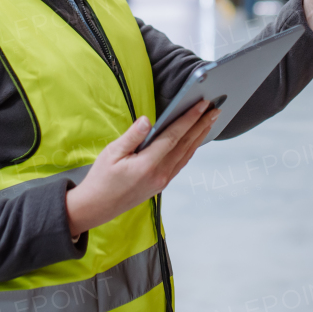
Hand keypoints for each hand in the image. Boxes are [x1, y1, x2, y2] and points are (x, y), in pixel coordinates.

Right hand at [65, 99, 220, 237]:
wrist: (98, 207)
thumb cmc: (102, 179)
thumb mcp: (112, 153)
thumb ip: (132, 136)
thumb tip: (147, 120)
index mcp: (147, 164)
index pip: (174, 136)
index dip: (189, 119)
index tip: (201, 105)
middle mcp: (160, 174)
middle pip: (186, 145)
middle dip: (201, 125)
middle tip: (215, 109)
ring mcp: (163, 180)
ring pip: (186, 154)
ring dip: (199, 136)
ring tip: (209, 121)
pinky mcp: (161, 183)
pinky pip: (181, 163)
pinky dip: (191, 149)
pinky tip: (194, 140)